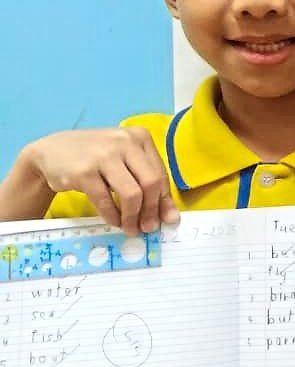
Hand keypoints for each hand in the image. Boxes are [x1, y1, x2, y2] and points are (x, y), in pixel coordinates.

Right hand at [26, 128, 178, 234]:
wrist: (51, 151)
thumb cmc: (96, 158)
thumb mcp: (125, 162)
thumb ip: (148, 183)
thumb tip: (170, 216)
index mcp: (140, 137)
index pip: (161, 174)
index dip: (164, 201)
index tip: (165, 220)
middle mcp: (124, 142)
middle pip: (151, 183)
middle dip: (152, 211)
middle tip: (148, 228)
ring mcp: (103, 155)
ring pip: (132, 194)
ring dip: (133, 217)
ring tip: (131, 229)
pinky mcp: (84, 171)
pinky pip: (106, 201)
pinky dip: (113, 216)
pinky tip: (114, 222)